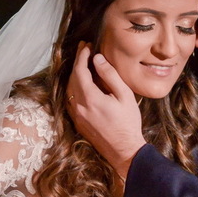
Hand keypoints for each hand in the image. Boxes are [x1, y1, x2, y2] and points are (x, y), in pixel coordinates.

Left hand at [66, 43, 146, 178]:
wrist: (124, 151)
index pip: (79, 70)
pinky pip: (70, 100)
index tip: (86, 46)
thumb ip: (110, 75)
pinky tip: (81, 83)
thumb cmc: (128, 123)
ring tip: (82, 64)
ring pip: (69, 89)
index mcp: (90, 98)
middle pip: (72, 78)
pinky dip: (74, 87)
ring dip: (74, 75)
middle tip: (84, 50)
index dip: (81, 56)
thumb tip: (97, 59)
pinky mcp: (77, 122)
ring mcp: (76, 115)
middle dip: (77, 62)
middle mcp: (78, 106)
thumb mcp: (124, 96)